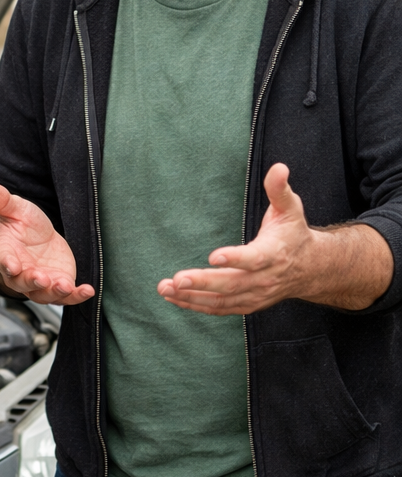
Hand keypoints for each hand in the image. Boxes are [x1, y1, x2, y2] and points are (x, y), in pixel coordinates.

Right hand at [0, 181, 94, 304]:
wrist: (38, 237)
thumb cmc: (22, 224)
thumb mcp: (15, 208)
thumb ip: (1, 200)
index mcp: (6, 253)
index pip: (4, 259)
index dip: (8, 264)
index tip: (13, 266)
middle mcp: (20, 272)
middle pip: (22, 282)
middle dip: (31, 282)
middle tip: (40, 278)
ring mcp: (40, 281)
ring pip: (43, 294)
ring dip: (54, 292)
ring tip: (65, 286)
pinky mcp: (57, 284)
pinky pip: (66, 295)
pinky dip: (76, 296)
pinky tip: (87, 290)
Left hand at [158, 163, 318, 314]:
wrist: (311, 268)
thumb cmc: (294, 234)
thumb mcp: (290, 208)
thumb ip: (279, 189)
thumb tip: (278, 168)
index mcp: (274, 254)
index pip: (254, 259)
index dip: (235, 259)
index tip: (214, 256)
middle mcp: (264, 278)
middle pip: (232, 284)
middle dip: (203, 283)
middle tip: (177, 279)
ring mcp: (255, 295)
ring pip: (222, 300)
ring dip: (192, 297)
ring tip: (165, 289)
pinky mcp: (247, 303)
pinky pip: (220, 308)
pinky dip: (196, 305)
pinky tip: (174, 298)